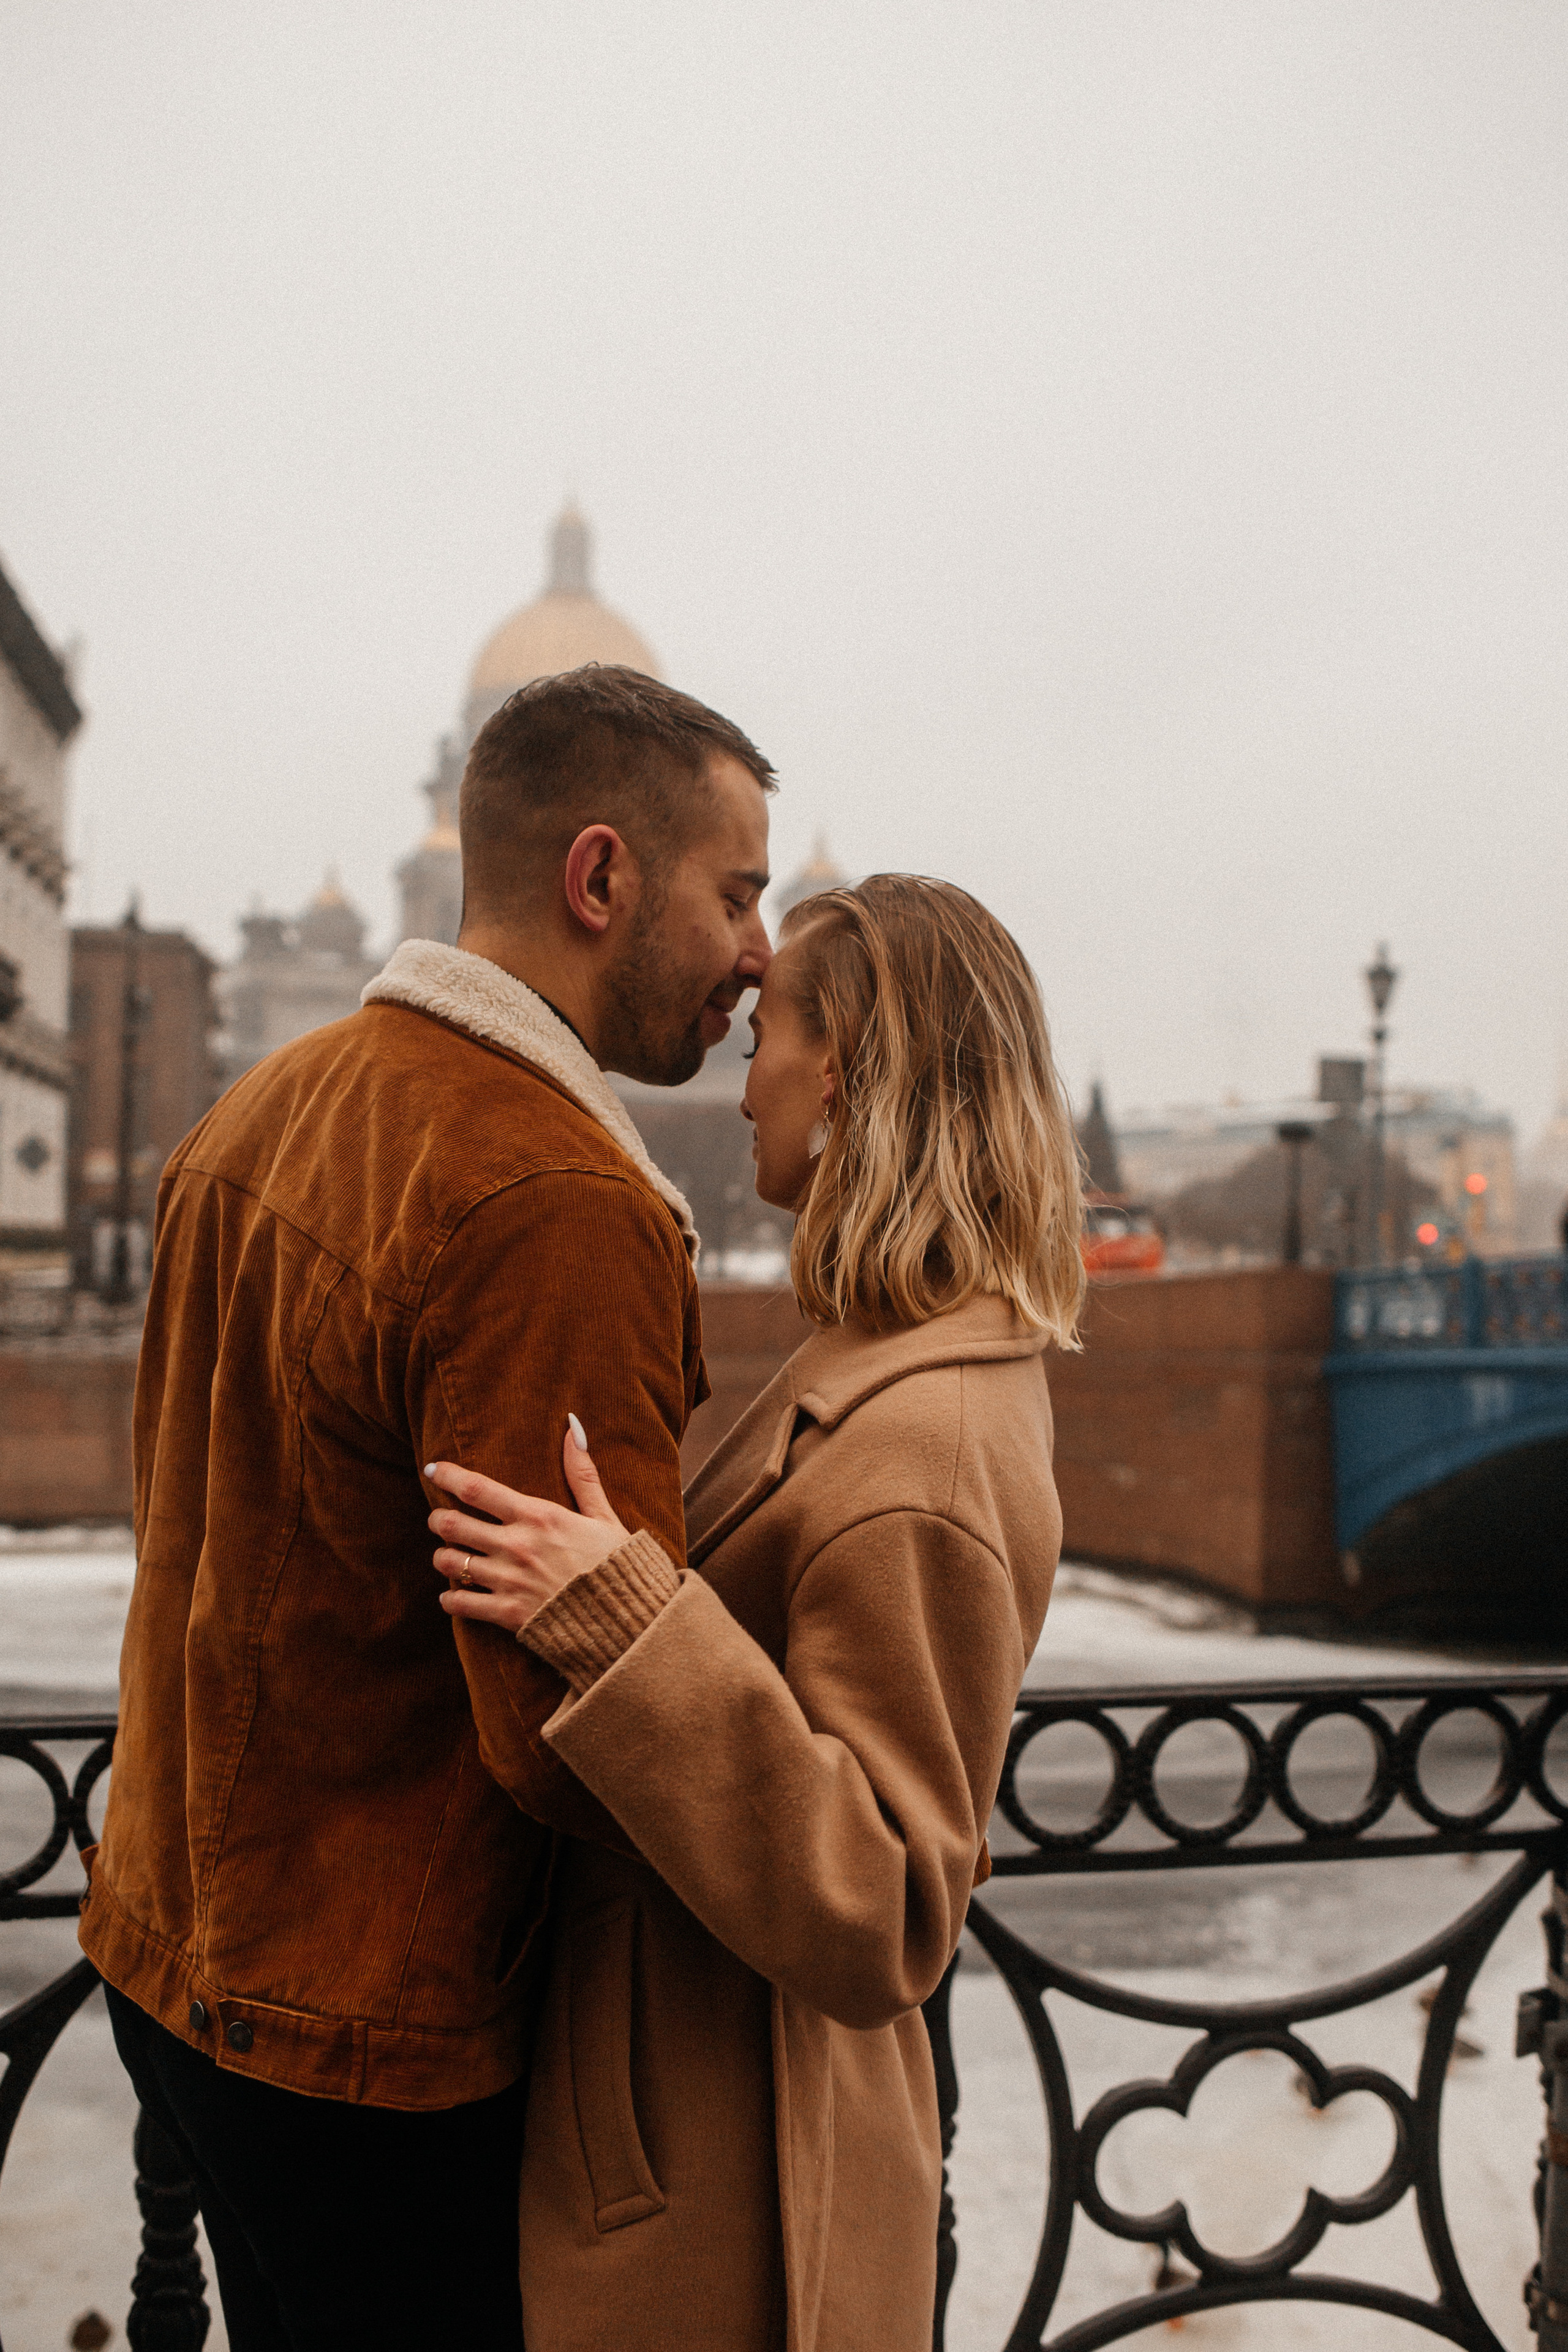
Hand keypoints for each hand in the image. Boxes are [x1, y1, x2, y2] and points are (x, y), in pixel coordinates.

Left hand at [426, 1419, 629, 1635]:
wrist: (626, 1620)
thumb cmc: (616, 1564)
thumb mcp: (603, 1515)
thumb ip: (582, 1474)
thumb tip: (573, 1427)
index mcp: (537, 1516)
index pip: (477, 1489)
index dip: (448, 1475)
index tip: (433, 1469)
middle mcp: (516, 1546)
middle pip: (451, 1524)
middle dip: (437, 1519)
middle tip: (438, 1519)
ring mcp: (509, 1581)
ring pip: (448, 1563)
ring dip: (442, 1558)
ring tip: (447, 1556)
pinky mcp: (507, 1614)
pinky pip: (459, 1603)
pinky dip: (450, 1598)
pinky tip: (454, 1595)